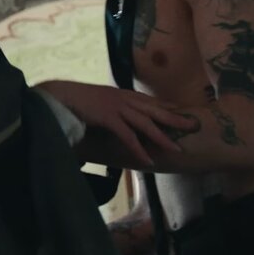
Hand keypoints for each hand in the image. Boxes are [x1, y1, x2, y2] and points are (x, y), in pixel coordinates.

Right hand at [36, 80, 191, 166]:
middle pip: (155, 110)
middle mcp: (123, 98)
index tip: (184, 113)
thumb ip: (111, 109)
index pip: (151, 102)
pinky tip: (148, 160)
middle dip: (176, 119)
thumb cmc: (76, 100)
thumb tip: (117, 120)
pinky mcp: (107, 117)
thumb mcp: (99, 103)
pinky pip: (127, 135)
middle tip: (195, 125)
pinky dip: (138, 149)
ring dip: (163, 138)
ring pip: (146, 123)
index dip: (168, 108)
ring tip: (177, 150)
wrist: (58, 95)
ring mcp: (116, 107)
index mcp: (122, 94)